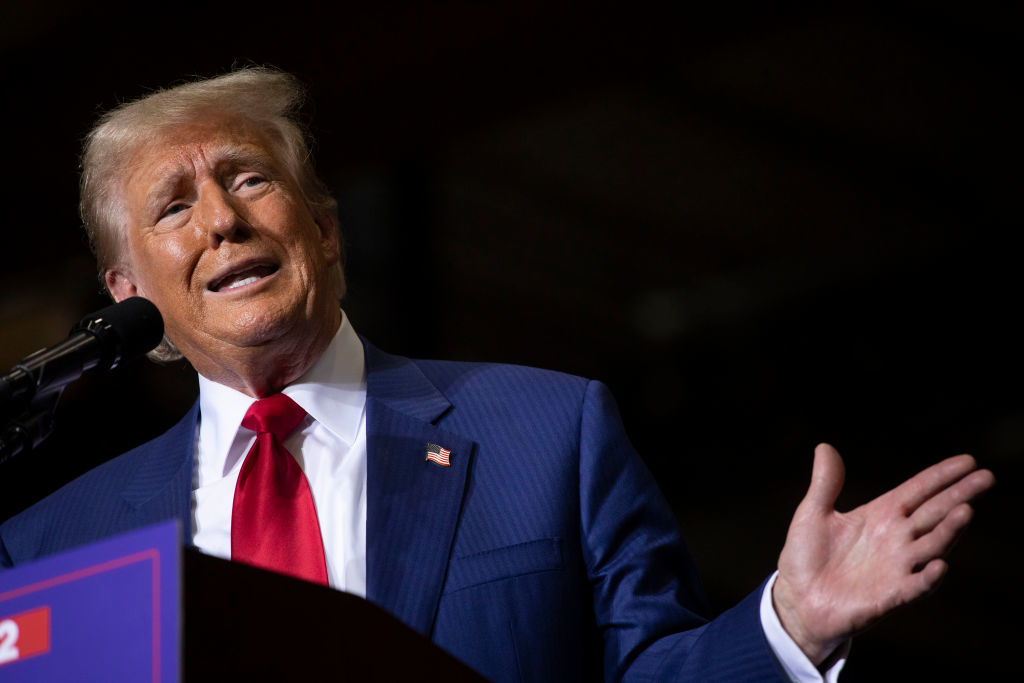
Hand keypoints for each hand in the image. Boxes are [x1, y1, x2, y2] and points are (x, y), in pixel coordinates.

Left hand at [772, 443, 994, 665]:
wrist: (798, 600)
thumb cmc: (806, 557)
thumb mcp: (812, 514)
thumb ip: (825, 484)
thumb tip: (825, 446)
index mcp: (880, 515)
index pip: (918, 491)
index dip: (942, 476)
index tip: (969, 461)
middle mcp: (895, 538)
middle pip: (934, 512)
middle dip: (960, 495)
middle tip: (987, 477)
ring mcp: (896, 567)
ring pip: (932, 545)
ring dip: (949, 530)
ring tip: (966, 510)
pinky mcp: (889, 595)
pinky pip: (915, 586)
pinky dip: (928, 577)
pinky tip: (939, 564)